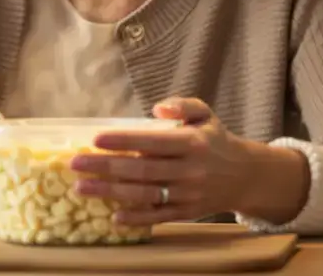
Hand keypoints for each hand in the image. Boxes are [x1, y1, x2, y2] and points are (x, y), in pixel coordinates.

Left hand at [69, 98, 289, 225]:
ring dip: (110, 192)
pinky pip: (158, 216)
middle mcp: (189, 170)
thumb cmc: (216, 141)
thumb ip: (183, 105)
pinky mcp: (187, 212)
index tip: (96, 140)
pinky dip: (135, 218)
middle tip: (76, 164)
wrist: (246, 176)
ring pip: (144, 194)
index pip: (152, 141)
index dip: (124, 141)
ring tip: (82, 188)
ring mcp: (188, 194)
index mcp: (192, 143)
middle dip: (106, 167)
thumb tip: (157, 108)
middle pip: (142, 170)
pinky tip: (113, 216)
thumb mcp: (206, 114)